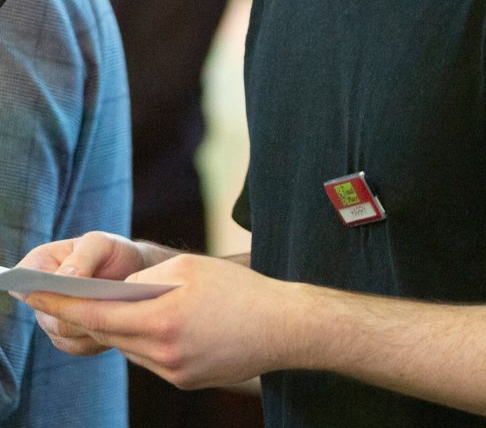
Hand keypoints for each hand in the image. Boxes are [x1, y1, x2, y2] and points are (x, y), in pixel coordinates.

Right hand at [15, 231, 146, 355]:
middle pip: (47, 314)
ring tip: (116, 309)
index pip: (24, 278)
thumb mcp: (101, 244)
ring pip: (65, 333)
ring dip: (90, 324)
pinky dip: (98, 337)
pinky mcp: (69, 340)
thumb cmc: (111, 252)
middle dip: (77, 309)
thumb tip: (62, 278)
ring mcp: (52, 321)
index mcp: (39, 264)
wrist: (132, 273)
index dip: (36, 286)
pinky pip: (80, 345)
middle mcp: (39, 297)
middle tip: (105, 300)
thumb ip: (82, 257)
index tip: (64, 287)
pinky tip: (116, 324)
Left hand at [22, 252, 308, 387]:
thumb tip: (115, 292)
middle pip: (109, 335)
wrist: (282, 327)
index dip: (64, 305)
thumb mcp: (188, 269)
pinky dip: (142, 339)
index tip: (38, 294)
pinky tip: (147, 323)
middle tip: (59, 297)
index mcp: (162, 320)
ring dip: (116, 328)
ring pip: (129, 348)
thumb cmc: (237, 290)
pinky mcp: (185, 382)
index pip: (97, 315)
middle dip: (85, 316)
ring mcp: (174, 373)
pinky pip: (150, 358)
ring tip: (101, 307)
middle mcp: (164, 354)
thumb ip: (145, 280)